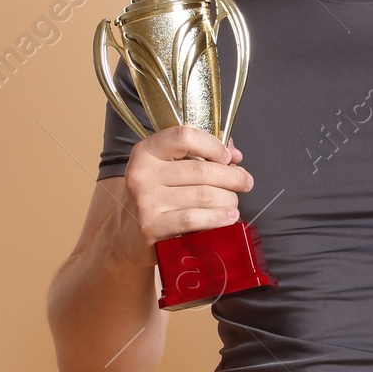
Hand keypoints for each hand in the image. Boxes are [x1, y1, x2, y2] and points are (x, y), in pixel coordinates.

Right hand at [117, 125, 253, 265]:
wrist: (127, 235)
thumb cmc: (155, 197)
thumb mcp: (167, 168)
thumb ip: (200, 153)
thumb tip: (234, 152)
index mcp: (146, 152)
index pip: (184, 136)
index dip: (213, 145)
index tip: (228, 157)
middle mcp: (142, 175)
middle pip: (201, 170)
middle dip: (232, 177)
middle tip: (245, 182)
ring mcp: (146, 202)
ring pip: (203, 195)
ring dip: (228, 199)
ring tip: (234, 202)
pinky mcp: (152, 228)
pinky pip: (194, 219)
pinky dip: (217, 218)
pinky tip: (229, 217)